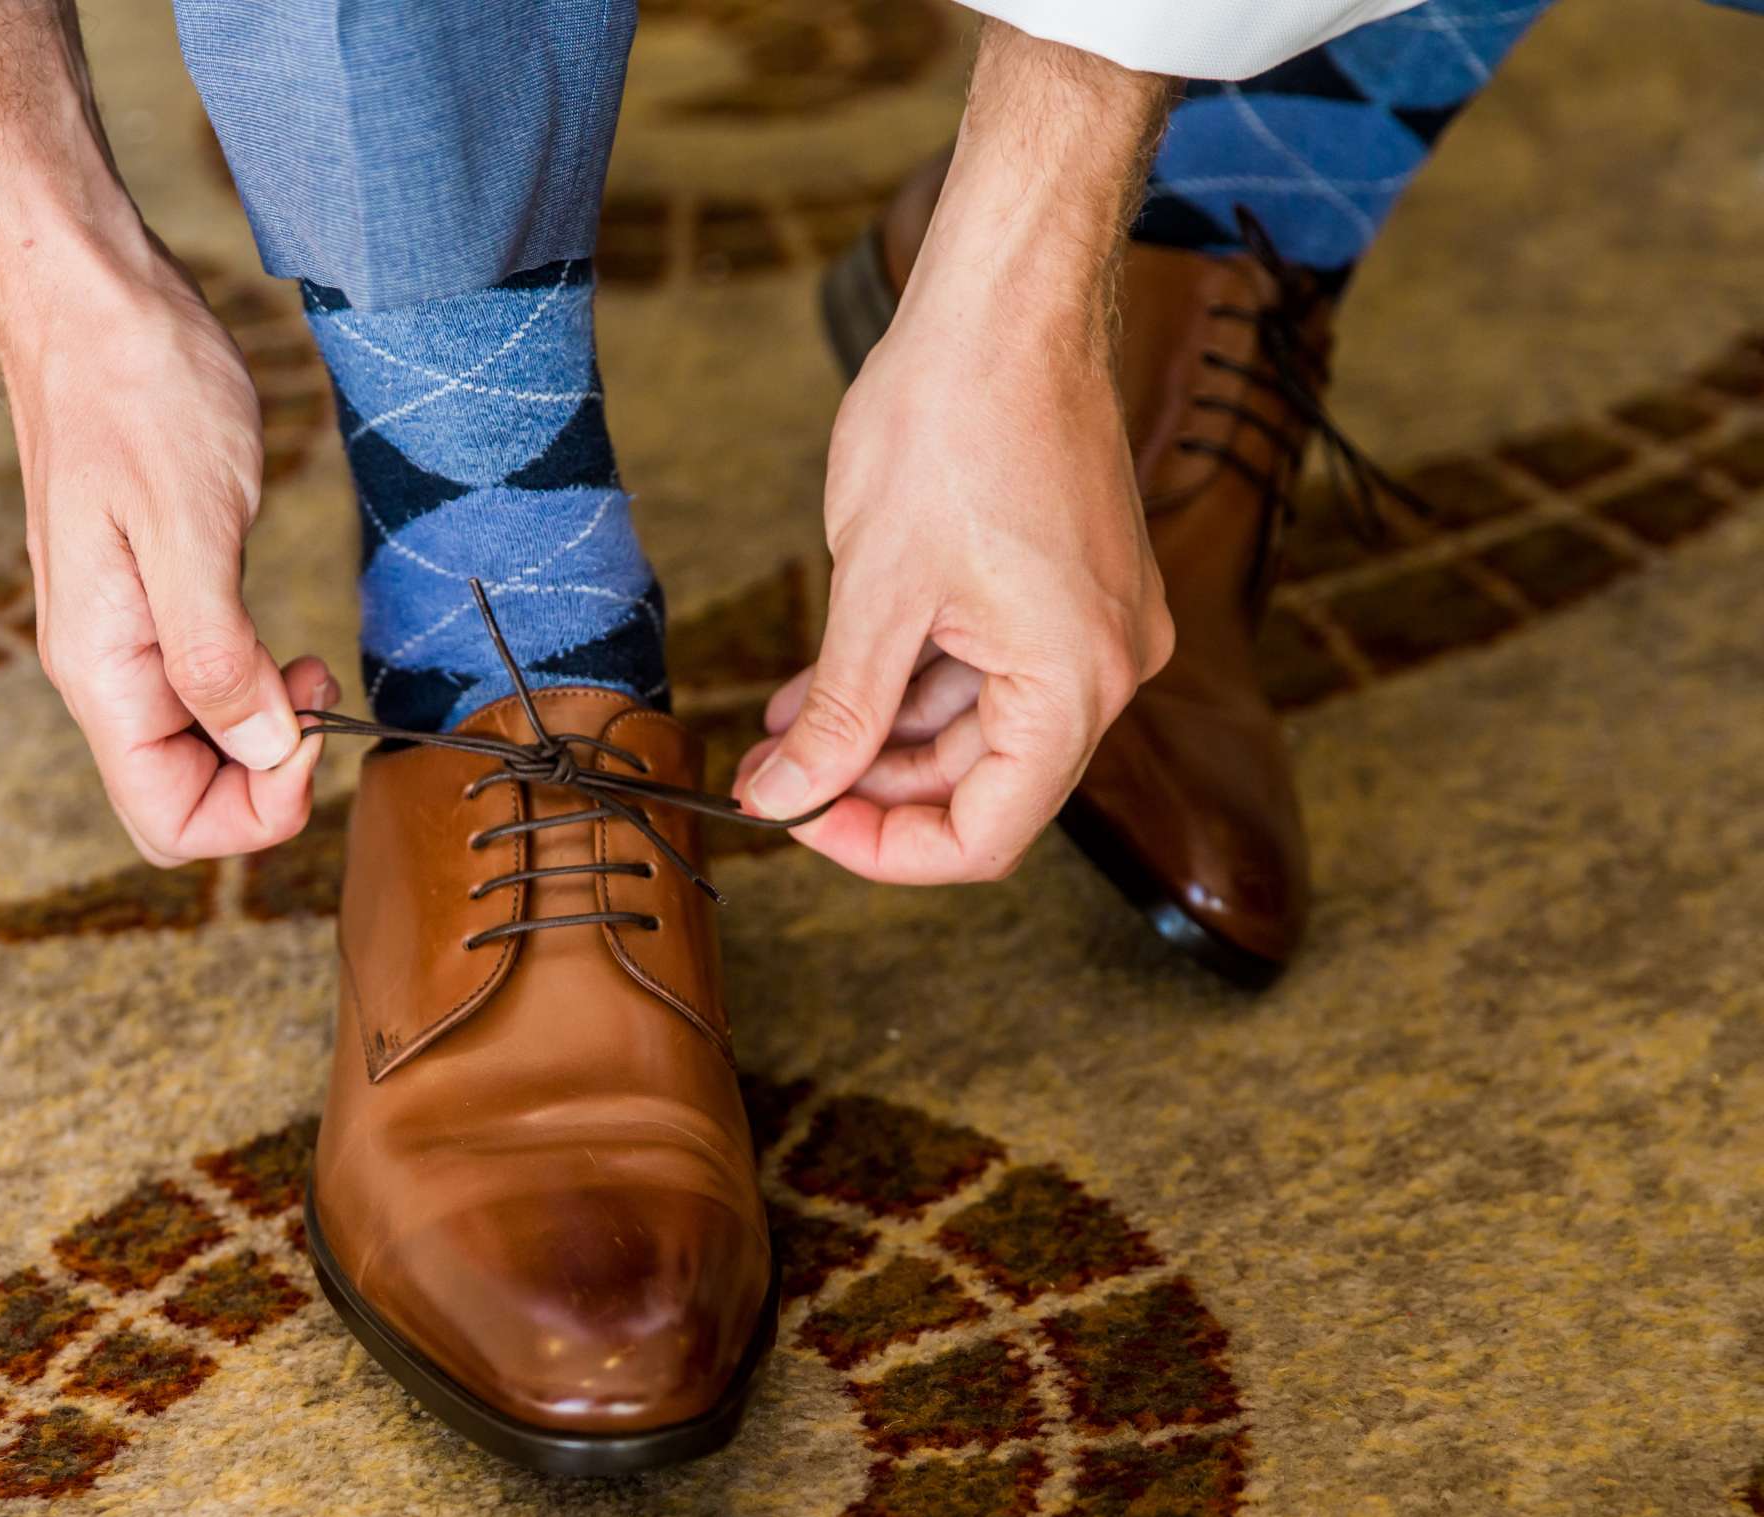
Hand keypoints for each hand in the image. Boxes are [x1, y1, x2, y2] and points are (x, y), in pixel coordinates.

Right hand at [0, 4, 332, 866]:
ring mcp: (121, 641)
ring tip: (306, 660)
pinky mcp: (149, 605)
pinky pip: (201, 694)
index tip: (312, 733)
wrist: (90, 300)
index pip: (168, 823)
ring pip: (196, 753)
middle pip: (181, 802)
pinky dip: (254, 689)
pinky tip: (282, 642)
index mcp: (100, 672)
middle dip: (266, 781)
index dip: (257, 812)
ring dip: (265, 734)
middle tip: (315, 689)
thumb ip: (219, 656)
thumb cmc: (135, 391)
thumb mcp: (192, 526)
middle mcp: (101, 673)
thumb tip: (265, 752)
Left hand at [733, 22, 1174, 883]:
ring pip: (975, 727)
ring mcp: (1091, 626)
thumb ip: (840, 716)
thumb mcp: (876, 592)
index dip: (883, 849)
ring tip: (783, 726)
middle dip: (870, 785)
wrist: (1005, 302)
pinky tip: (825, 679)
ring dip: (879, 733)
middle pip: (983, 786)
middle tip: (773, 774)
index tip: (798, 821)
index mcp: (1077, 684)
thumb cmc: (954, 423)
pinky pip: (984, 667)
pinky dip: (908, 679)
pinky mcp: (1065, 587)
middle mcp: (1107, 667)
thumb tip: (787, 797)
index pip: (987, 835)